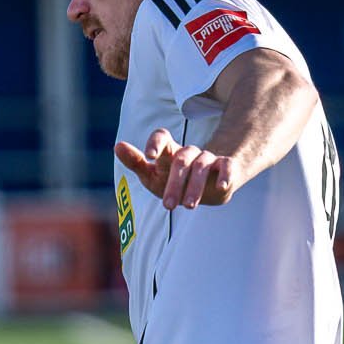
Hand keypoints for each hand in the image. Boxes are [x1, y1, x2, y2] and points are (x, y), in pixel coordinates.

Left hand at [116, 129, 240, 209]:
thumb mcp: (151, 174)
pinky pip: (227, 167)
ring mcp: (207, 158)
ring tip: (188, 206)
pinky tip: (221, 187)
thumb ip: (135, 162)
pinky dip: (225, 175)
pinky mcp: (226, 167)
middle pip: (181, 160)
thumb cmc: (173, 180)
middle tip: (167, 206)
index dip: (155, 142)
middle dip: (174, 184)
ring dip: (194, 187)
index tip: (149, 155)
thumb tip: (117, 145)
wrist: (208, 187)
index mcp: (169, 152)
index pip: (162, 137)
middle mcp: (188, 152)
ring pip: (201, 166)